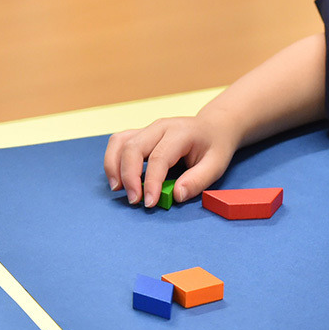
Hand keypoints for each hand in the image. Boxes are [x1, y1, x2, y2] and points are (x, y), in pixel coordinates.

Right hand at [103, 114, 238, 207]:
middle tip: (134, 201)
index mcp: (181, 132)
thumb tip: (176, 196)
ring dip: (114, 167)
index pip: (159, 157)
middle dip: (129, 176)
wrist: (213, 128)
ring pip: (120, 142)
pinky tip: (117, 179)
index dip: (151, 182)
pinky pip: (118, 143)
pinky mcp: (140, 134)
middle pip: (133, 147)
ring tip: (119, 190)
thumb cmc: (214, 147)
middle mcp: (160, 127)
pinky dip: (112, 160)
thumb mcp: (216, 165)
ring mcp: (148, 129)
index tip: (149, 203)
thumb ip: (198, 180)